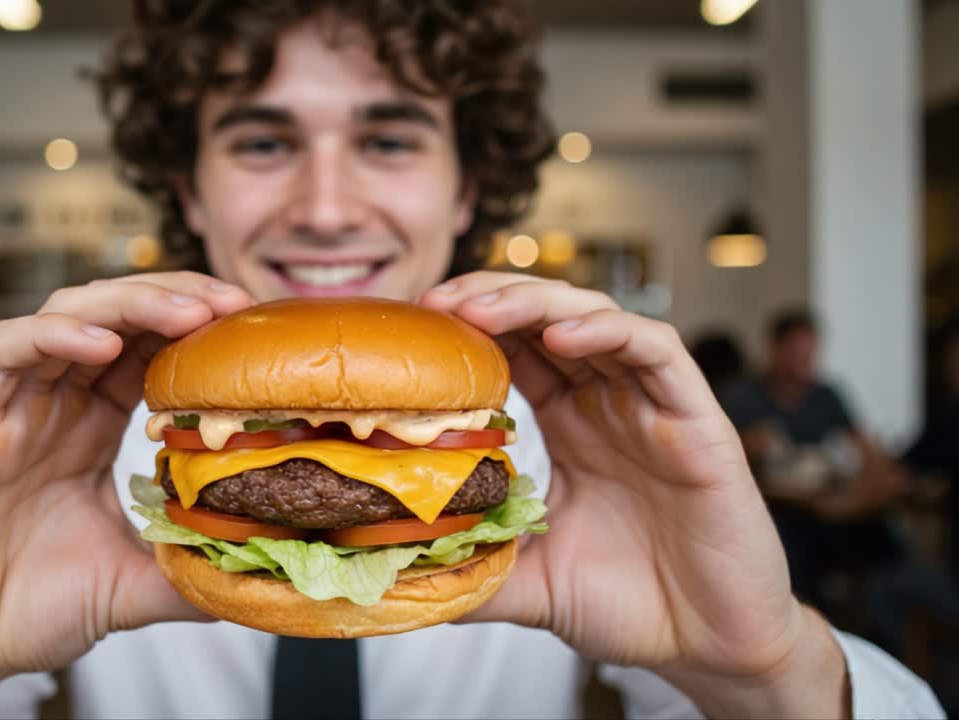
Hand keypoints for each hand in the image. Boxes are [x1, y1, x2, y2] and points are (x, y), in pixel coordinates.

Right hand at [0, 273, 253, 717]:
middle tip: (230, 302)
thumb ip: (190, 567)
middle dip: (175, 297)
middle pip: (115, 315)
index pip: (149, 346)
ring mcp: (9, 406)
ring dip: (128, 302)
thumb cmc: (28, 608)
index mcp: (92, 425)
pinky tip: (101, 345)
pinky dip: (53, 336)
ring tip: (186, 312)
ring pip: (65, 315)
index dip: (197, 326)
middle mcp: (53, 403)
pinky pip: (3, 351)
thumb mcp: (134, 583)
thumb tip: (260, 571)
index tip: (251, 326)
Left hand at [420, 273, 847, 717]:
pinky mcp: (698, 420)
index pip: (515, 350)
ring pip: (596, 319)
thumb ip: (470, 566)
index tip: (414, 326)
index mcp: (570, 426)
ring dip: (536, 303)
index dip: (468, 328)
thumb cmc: (629, 605)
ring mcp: (652, 407)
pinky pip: (657, 352)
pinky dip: (609, 332)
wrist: (707, 647)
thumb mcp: (527, 581)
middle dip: (490, 299)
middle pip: (547, 320)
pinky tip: (561, 337)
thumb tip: (394, 575)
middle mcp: (608, 404)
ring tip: (480, 309)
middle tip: (437, 301)